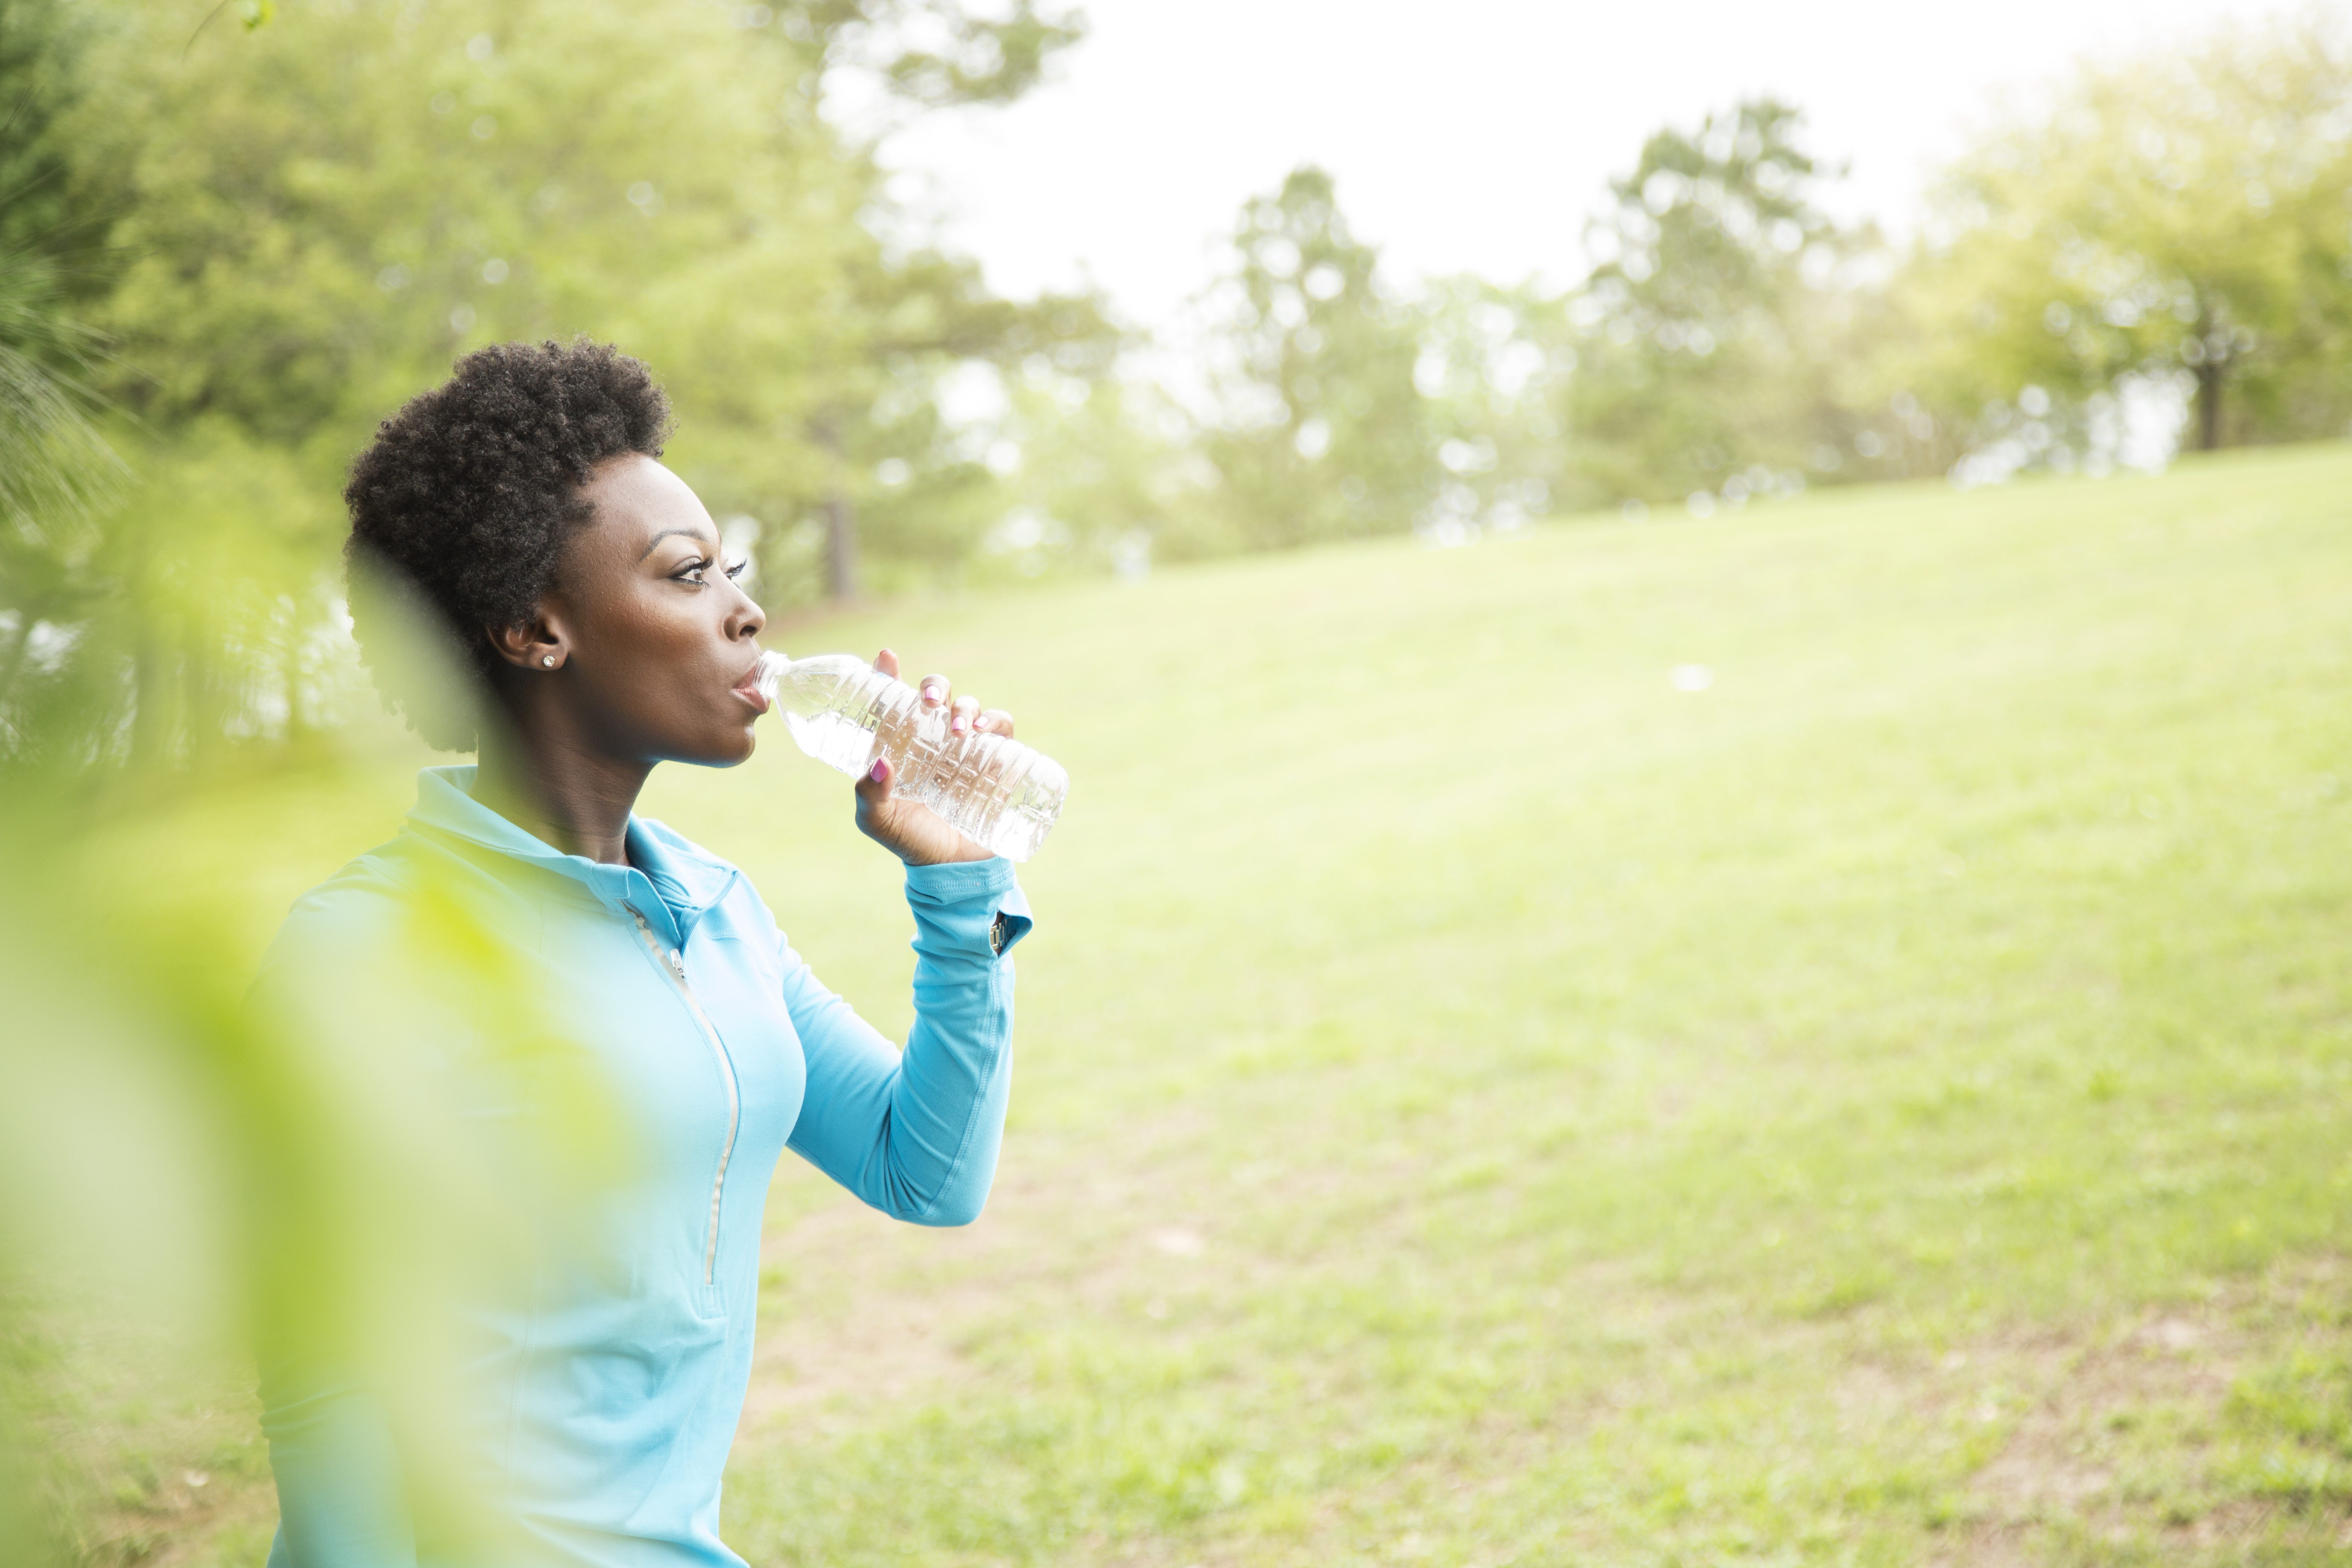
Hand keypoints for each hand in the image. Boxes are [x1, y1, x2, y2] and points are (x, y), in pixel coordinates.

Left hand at [851, 648, 1015, 865]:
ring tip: (961, 730)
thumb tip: (880, 762)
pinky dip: (995, 722)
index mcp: (900, 744)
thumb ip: (870, 795)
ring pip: (968, 706)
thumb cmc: (910, 840)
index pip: (893, 700)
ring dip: (966, 707)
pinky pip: (1001, 728)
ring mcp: (965, 748)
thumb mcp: (879, 821)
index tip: (887, 658)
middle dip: (934, 686)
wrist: (953, 868)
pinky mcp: (996, 760)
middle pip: (935, 694)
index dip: (889, 674)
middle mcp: (932, 738)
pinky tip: (985, 732)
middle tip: (929, 701)